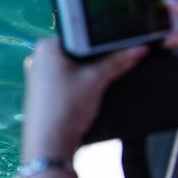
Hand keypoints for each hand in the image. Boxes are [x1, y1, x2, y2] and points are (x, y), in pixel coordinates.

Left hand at [21, 39, 146, 160]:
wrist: (49, 144)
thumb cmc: (65, 108)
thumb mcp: (96, 80)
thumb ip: (118, 61)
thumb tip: (138, 49)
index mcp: (47, 46)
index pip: (80, 33)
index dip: (102, 40)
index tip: (121, 43)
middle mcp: (39, 57)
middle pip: (78, 51)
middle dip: (97, 58)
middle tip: (116, 63)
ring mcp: (40, 75)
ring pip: (74, 67)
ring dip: (90, 73)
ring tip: (101, 81)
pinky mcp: (44, 92)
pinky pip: (68, 80)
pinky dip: (81, 83)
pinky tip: (89, 93)